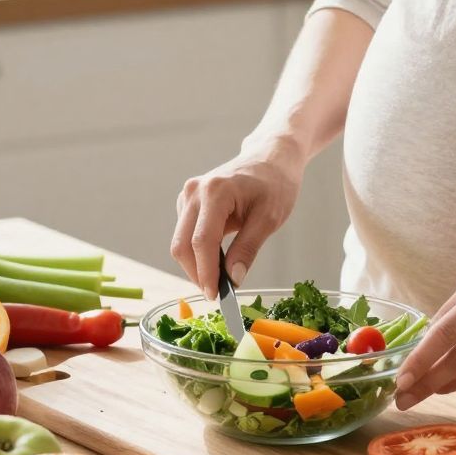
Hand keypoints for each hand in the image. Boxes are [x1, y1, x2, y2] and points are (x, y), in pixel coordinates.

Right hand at [171, 139, 305, 296]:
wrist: (271, 158)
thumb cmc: (275, 183)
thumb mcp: (269, 218)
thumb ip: (248, 249)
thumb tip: (232, 279)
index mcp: (215, 192)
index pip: (202, 241)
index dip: (206, 273)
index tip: (216, 296)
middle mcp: (194, 192)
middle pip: (182, 245)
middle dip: (197, 273)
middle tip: (217, 294)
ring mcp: (188, 196)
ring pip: (180, 242)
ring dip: (196, 265)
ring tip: (221, 278)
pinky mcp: (188, 203)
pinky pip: (185, 234)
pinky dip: (197, 252)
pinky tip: (218, 259)